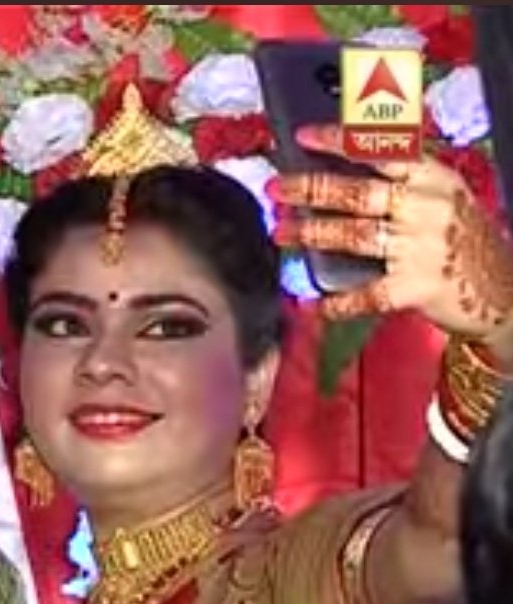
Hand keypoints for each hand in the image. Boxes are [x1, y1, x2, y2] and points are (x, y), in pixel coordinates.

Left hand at [271, 125, 512, 355]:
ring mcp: (419, 248)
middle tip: (276, 189)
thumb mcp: (445, 196)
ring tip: (281, 233)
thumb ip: (404, 181)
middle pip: (358, 192)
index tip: (303, 137)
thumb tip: (344, 171)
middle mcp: (425, 207)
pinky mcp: (414, 288)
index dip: (340, 142)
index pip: (381, 151)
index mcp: (432, 178)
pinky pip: (367, 293)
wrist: (502, 289)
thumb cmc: (464, 240)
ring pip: (354, 235)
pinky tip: (316, 304)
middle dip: (310, 189)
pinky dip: (339, 301)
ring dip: (311, 234)